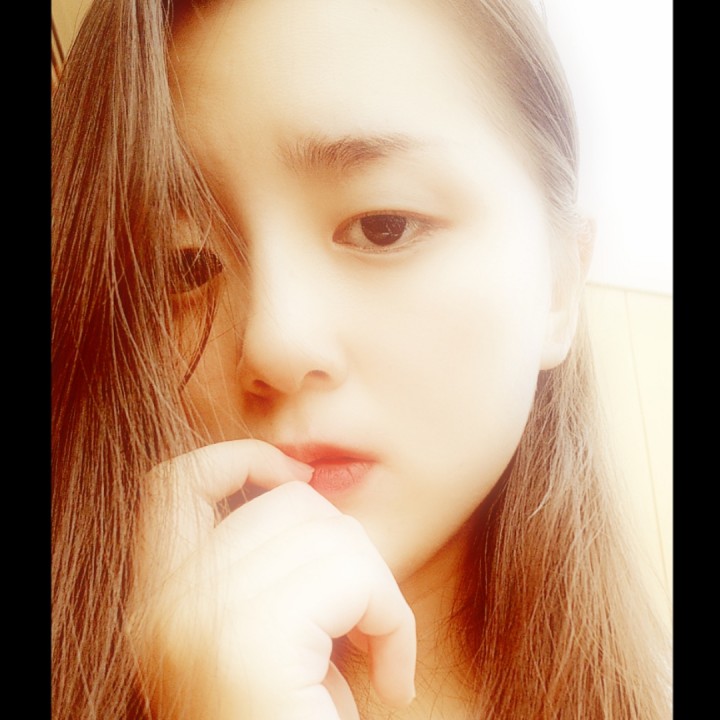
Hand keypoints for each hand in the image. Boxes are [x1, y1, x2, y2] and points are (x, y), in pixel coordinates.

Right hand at [129, 440, 415, 719]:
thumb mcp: (274, 636)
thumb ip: (269, 564)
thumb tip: (304, 486)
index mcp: (158, 604)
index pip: (173, 483)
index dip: (238, 460)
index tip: (295, 480)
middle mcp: (160, 609)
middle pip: (286, 505)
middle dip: (349, 550)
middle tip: (363, 621)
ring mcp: (197, 623)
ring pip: (330, 533)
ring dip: (377, 592)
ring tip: (376, 654)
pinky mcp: (248, 643)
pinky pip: (353, 574)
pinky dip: (392, 619)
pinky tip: (389, 679)